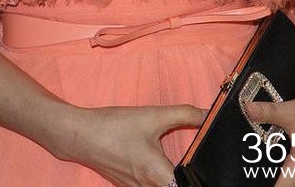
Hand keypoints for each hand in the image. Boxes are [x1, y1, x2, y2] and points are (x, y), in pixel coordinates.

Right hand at [51, 103, 206, 186]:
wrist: (81, 135)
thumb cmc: (115, 127)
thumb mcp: (151, 115)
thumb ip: (183, 114)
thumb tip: (207, 114)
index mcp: (159, 176)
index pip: (188, 186)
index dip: (201, 179)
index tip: (213, 171)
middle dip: (189, 178)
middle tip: (200, 167)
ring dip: (173, 179)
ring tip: (183, 167)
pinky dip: (160, 180)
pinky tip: (162, 168)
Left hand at [244, 82, 294, 185]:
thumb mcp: (291, 110)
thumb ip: (268, 111)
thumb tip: (247, 108)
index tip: (254, 185)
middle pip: (289, 186)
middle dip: (273, 181)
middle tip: (254, 178)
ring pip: (294, 182)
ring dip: (282, 178)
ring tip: (263, 171)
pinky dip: (286, 174)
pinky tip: (274, 163)